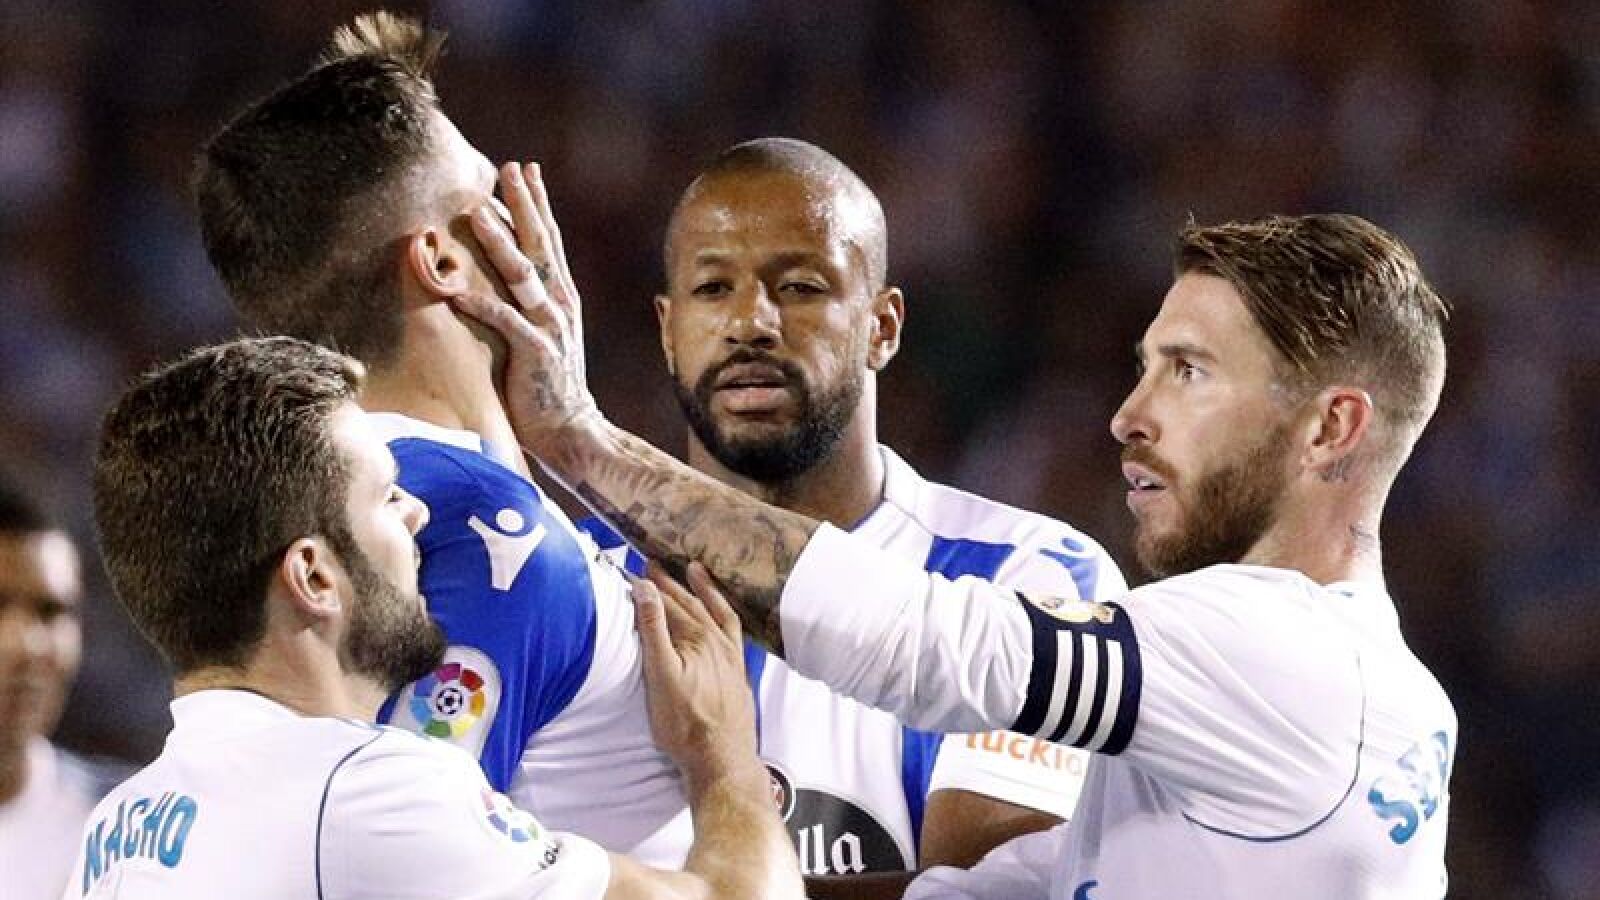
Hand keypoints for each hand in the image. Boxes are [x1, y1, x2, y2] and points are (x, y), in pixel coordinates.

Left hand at [450, 162, 599, 451]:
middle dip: (524, 204)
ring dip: (499, 242)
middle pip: (540, 244)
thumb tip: (500, 282)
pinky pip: (506, 323)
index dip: (537, 204)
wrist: (572, 431)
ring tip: (477, 212)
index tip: (524, 169)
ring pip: (522, 275)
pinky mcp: (536, 353)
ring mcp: (549, 327)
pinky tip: (458, 292)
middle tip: (509, 167)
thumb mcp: (541, 338)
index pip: (547, 241)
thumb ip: (525, 308)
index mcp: (560, 298)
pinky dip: (482, 306)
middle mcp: (559, 305)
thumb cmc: (548, 389)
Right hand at [633, 562, 759, 788]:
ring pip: (717, 613)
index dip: (653, 586)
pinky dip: (725, 615)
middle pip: (692, 604)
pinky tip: (722, 618)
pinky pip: (733, 631)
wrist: (722, 759)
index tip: (640, 568)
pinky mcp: (738, 672)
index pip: (670, 604)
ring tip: (696, 571)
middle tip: (657, 565)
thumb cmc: (685, 723)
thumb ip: (653, 629)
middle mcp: (718, 642)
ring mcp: (731, 657)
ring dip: (705, 590)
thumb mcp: (661, 674)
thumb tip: (645, 588)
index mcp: (697, 638)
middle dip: (673, 583)